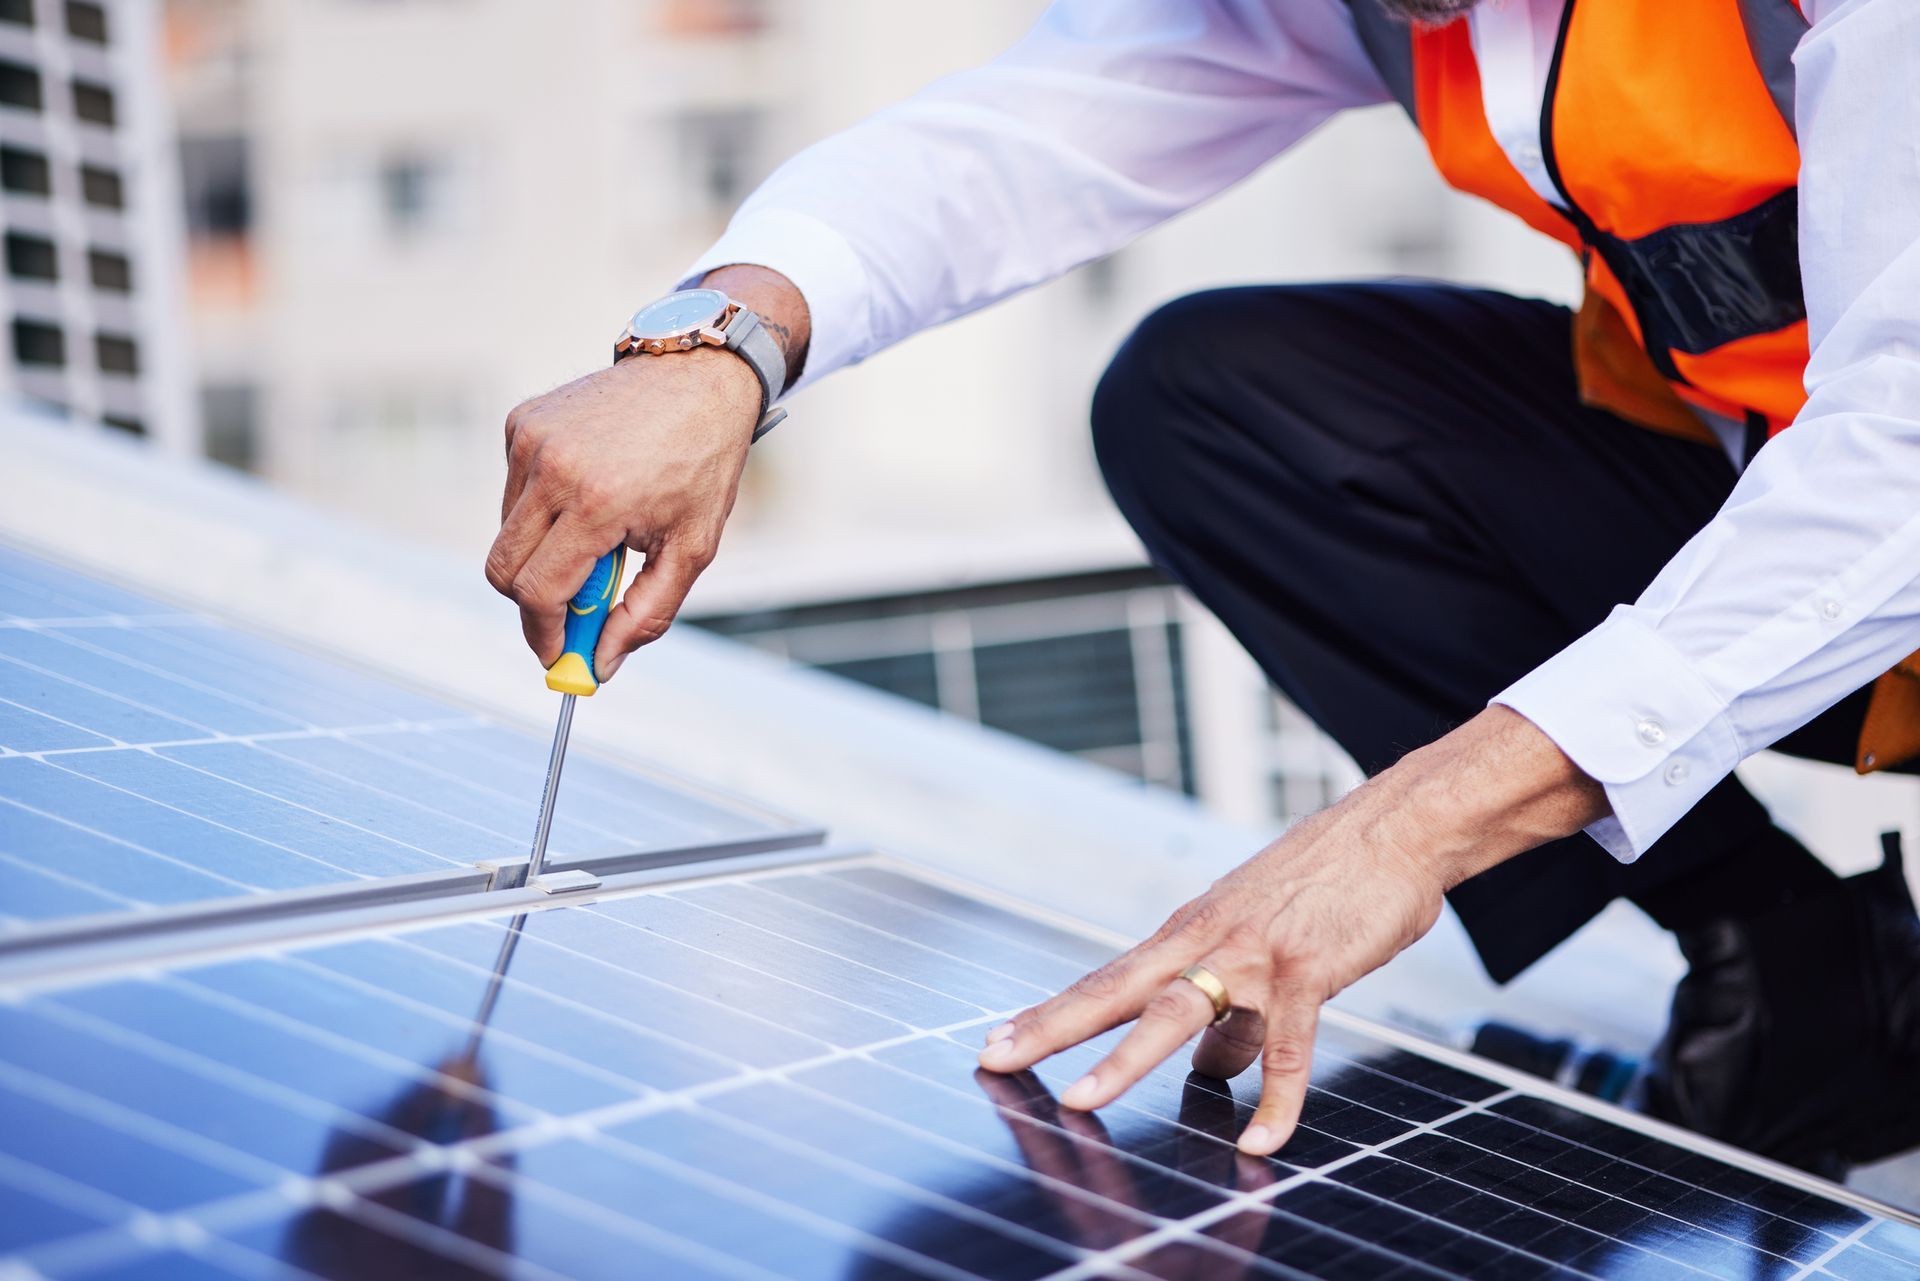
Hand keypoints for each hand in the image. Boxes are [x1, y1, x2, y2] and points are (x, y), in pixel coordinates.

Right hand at [484, 265, 808, 680]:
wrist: (698, 377)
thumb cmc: (701, 462)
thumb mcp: (692, 548)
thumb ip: (645, 615)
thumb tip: (600, 667)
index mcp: (599, 502)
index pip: (538, 593)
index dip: (544, 635)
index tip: (559, 655)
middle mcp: (553, 468)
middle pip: (504, 570)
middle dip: (533, 605)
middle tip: (572, 614)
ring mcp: (530, 439)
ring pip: (506, 534)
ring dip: (543, 552)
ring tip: (600, 533)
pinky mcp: (520, 422)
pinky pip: (511, 493)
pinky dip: (540, 510)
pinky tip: (588, 490)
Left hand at [978, 707, 1607, 1155]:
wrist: (1394, 830)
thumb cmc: (1327, 888)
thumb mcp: (1261, 943)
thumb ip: (1230, 1018)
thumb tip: (1205, 1075)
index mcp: (1188, 935)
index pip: (1105, 980)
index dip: (1051, 1014)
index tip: (996, 1043)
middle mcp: (1206, 940)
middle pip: (1114, 990)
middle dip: (1051, 1027)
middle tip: (994, 1059)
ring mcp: (1253, 953)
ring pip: (1176, 1011)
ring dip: (1125, 1059)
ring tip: (1082, 1100)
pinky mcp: (1307, 969)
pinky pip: (1286, 1045)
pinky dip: (1275, 1098)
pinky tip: (1260, 1142)